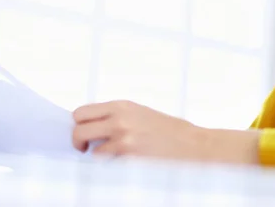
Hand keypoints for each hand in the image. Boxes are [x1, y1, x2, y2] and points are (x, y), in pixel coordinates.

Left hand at [72, 100, 260, 163]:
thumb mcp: (142, 115)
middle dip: (78, 142)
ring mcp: (123, 139)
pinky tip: (125, 165)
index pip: (81, 112)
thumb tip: (92, 128)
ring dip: (96, 157)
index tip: (85, 133)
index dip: (78, 125)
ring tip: (113, 159)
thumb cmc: (171, 132)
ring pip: (90, 151)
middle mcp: (119, 119)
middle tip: (85, 149)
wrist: (196, 146)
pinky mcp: (129, 158)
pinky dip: (111, 168)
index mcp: (122, 106)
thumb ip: (117, 117)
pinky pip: (106, 166)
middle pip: (78, 129)